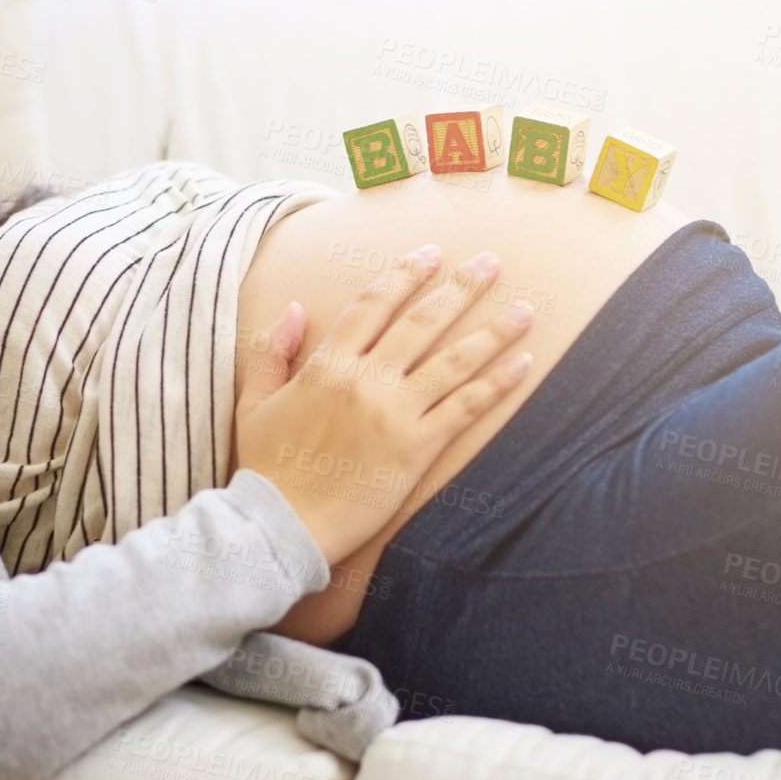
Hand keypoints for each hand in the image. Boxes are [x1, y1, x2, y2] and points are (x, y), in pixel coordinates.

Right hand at [233, 245, 535, 564]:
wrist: (281, 526)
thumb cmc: (266, 470)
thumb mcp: (253, 403)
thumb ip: (271, 352)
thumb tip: (295, 308)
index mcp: (327, 365)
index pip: (373, 304)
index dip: (404, 274)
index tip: (430, 253)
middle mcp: (366, 380)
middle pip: (422, 322)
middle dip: (461, 288)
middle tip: (491, 262)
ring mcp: (395, 413)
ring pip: (454, 361)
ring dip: (493, 332)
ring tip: (526, 311)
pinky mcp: (416, 448)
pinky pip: (465, 408)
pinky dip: (496, 385)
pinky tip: (522, 365)